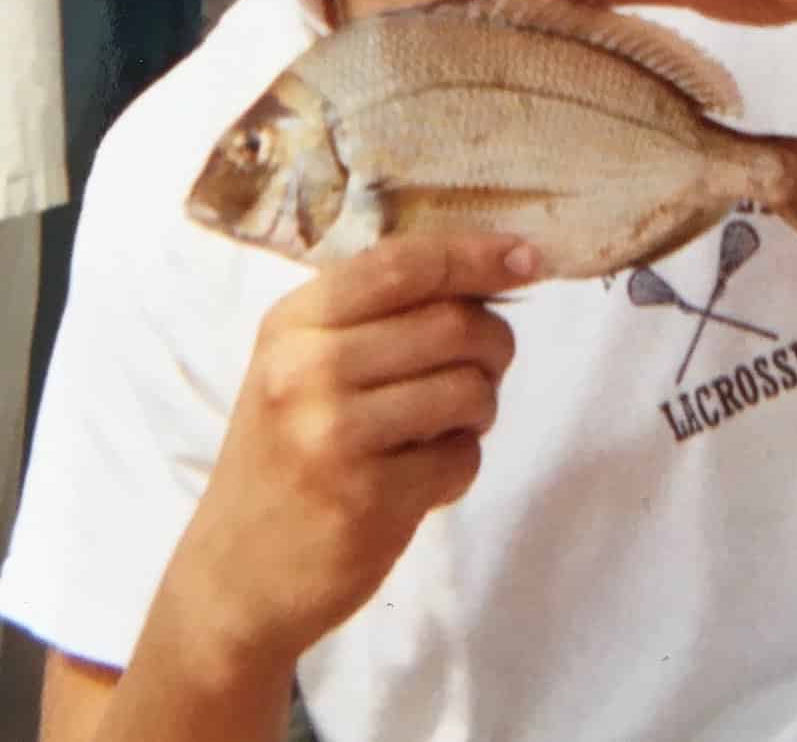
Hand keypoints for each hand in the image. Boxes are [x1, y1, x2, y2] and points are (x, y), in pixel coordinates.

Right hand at [166, 232, 536, 671]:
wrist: (232, 578)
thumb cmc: (284, 455)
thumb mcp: (299, 364)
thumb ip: (375, 315)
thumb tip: (492, 268)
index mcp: (292, 322)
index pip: (402, 264)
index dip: (475, 255)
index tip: (527, 258)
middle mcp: (306, 369)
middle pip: (451, 323)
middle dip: (493, 341)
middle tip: (489, 364)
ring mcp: (333, 435)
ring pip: (467, 387)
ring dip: (481, 406)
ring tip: (450, 424)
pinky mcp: (367, 500)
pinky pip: (461, 457)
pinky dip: (460, 464)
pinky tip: (423, 477)